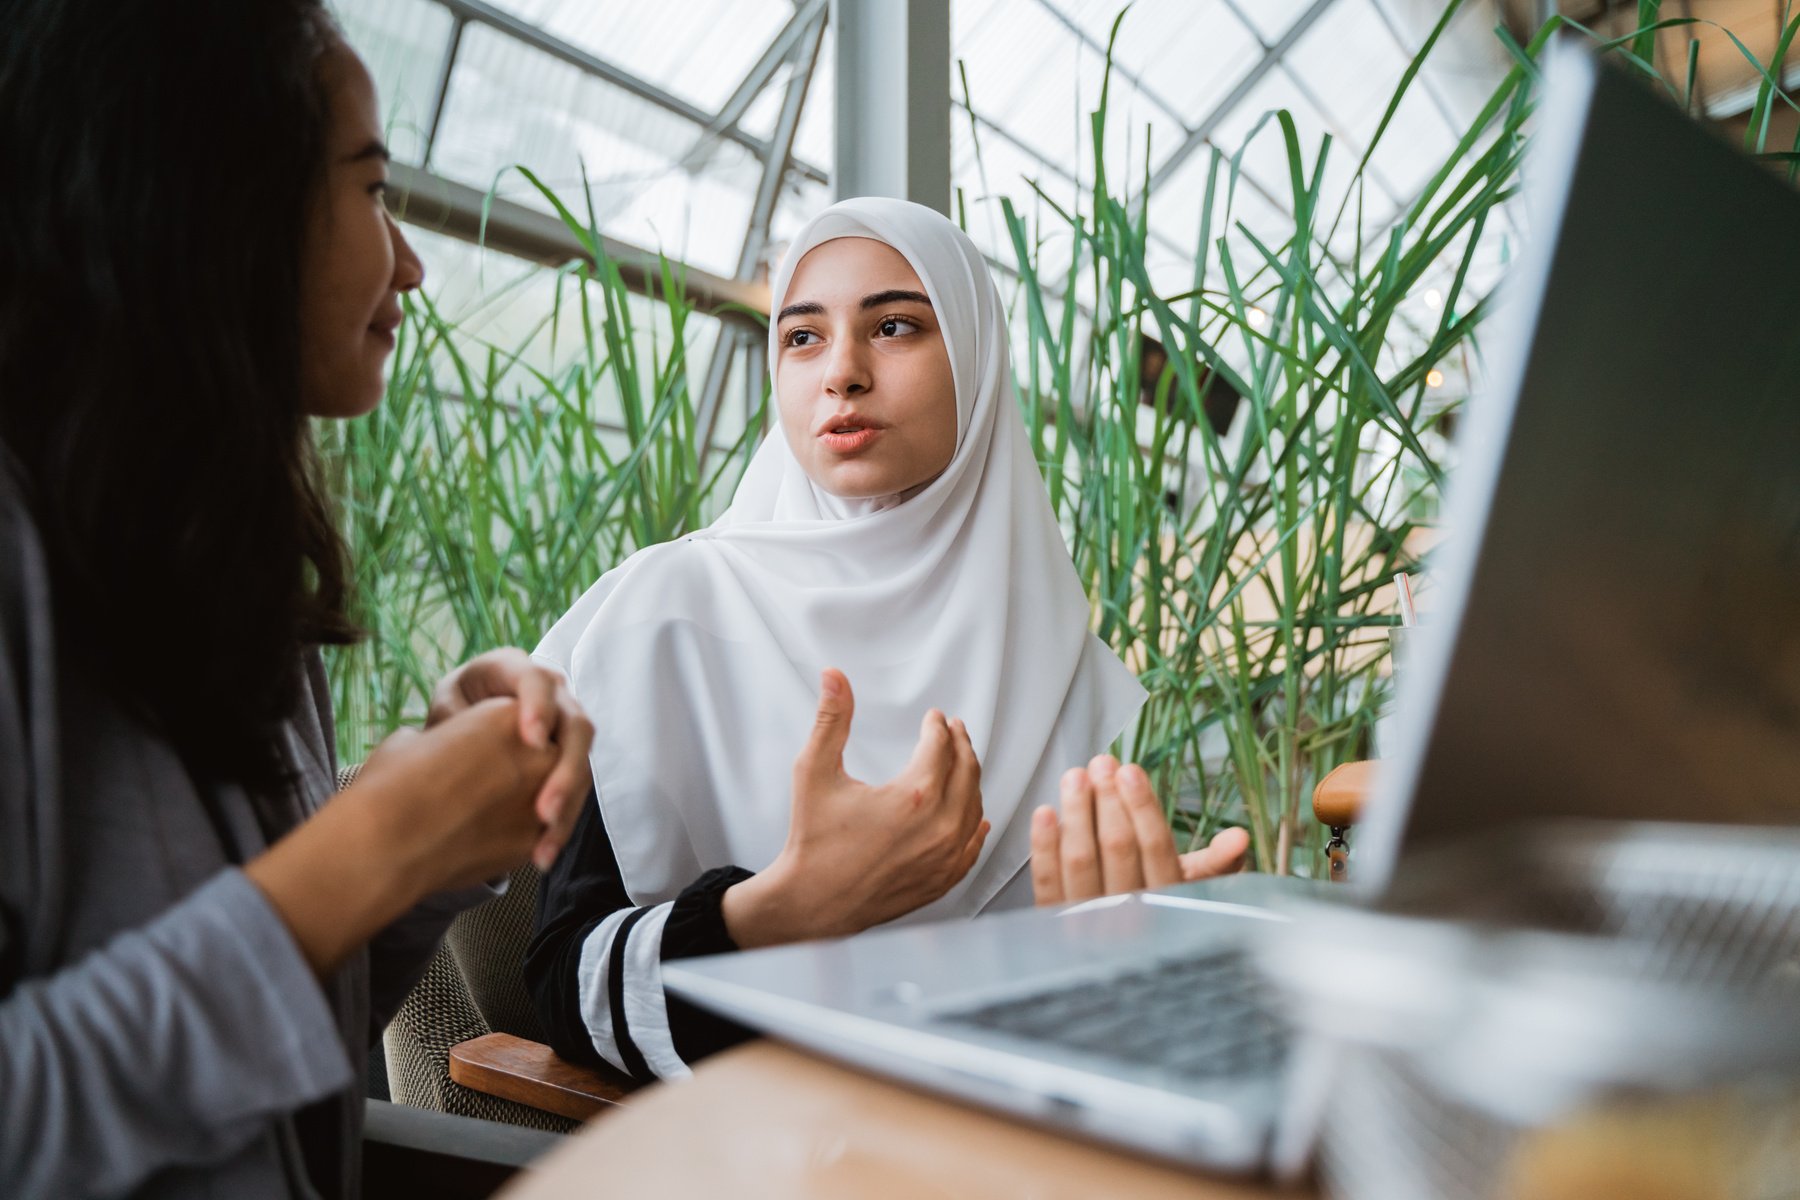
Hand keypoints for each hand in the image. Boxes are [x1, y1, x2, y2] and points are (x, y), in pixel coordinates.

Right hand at [247, 698, 559, 975]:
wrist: (384, 843)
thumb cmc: (390, 785)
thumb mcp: (417, 740)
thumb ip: (447, 740)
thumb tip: (435, 748)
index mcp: (507, 713)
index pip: (526, 721)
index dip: (513, 739)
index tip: (488, 756)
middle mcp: (535, 752)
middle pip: (552, 757)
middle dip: (536, 771)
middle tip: (499, 789)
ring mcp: (540, 798)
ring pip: (557, 797)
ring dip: (539, 803)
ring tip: (494, 817)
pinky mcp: (533, 840)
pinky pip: (544, 834)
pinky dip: (529, 837)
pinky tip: (493, 840)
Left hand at [429, 648, 593, 869]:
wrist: (464, 727)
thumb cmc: (452, 711)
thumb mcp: (445, 706)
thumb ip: (453, 719)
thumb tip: (450, 745)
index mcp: (516, 671)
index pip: (538, 680)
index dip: (540, 708)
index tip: (533, 741)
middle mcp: (552, 697)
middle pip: (577, 726)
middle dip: (566, 771)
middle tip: (545, 809)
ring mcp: (565, 730)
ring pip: (582, 764)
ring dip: (568, 806)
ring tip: (546, 845)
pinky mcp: (567, 762)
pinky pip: (575, 791)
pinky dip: (561, 824)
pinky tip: (542, 853)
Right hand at [723, 670, 987, 947]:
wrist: (812, 903)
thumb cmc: (813, 842)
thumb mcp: (815, 771)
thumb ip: (831, 719)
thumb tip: (834, 677)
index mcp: (914, 795)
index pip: (941, 745)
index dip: (938, 726)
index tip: (934, 717)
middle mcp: (939, 826)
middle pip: (967, 771)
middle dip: (961, 744)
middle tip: (955, 729)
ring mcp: (945, 856)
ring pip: (974, 806)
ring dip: (970, 779)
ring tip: (961, 763)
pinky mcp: (943, 879)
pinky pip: (972, 846)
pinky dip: (975, 825)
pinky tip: (975, 817)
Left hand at [1029, 755, 1248, 905]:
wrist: (1118, 975)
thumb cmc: (1160, 913)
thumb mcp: (1192, 892)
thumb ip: (1216, 865)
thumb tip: (1241, 837)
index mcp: (1168, 900)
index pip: (1155, 846)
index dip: (1142, 806)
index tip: (1130, 770)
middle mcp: (1130, 914)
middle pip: (1117, 847)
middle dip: (1108, 800)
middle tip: (1101, 764)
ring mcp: (1089, 922)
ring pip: (1081, 860)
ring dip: (1077, 813)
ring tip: (1074, 776)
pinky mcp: (1054, 924)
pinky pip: (1049, 881)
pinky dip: (1044, 846)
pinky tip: (1045, 813)